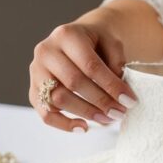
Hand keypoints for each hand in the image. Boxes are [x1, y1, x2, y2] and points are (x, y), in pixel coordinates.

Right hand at [28, 11, 137, 131]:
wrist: (77, 39)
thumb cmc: (97, 42)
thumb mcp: (112, 42)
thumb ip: (117, 63)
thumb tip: (118, 94)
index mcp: (66, 35)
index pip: (90, 65)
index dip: (111, 86)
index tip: (129, 101)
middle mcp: (46, 51)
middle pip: (73, 82)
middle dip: (100, 101)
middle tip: (120, 113)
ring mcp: (36, 71)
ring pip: (58, 99)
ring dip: (85, 113)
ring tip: (107, 119)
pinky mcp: (34, 90)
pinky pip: (45, 113)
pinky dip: (64, 124)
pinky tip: (84, 127)